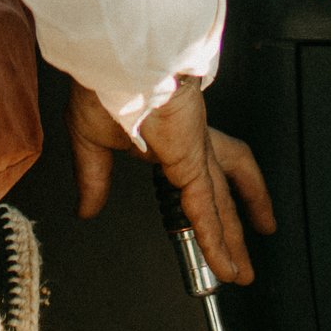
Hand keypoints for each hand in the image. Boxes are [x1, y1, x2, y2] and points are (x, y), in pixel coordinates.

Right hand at [68, 81, 275, 284]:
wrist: (115, 61)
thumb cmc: (103, 83)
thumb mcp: (90, 140)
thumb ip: (94, 178)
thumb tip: (87, 210)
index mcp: (167, 137)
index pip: (193, 176)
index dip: (200, 202)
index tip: (198, 225)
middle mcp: (189, 145)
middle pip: (221, 191)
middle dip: (233, 224)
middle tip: (242, 257)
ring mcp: (195, 151)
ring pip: (223, 203)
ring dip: (235, 237)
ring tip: (243, 270)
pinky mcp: (192, 160)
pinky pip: (207, 210)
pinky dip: (216, 241)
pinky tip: (224, 265)